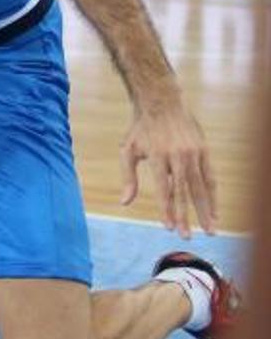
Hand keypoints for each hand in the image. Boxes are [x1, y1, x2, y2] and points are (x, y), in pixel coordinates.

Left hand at [119, 103, 216, 237]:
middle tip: (188, 236)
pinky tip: (214, 210)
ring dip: (206, 209)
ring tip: (209, 229)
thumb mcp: (127, 150)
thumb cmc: (140, 129)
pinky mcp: (204, 150)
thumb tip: (124, 202)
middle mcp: (178, 156)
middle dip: (186, 216)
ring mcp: (193, 153)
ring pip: (201, 187)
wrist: (161, 102)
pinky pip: (210, 177)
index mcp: (158, 156)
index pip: (164, 189)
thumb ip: (128, 177)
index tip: (169, 227)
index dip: (167, 209)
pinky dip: (213, 195)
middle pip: (184, 192)